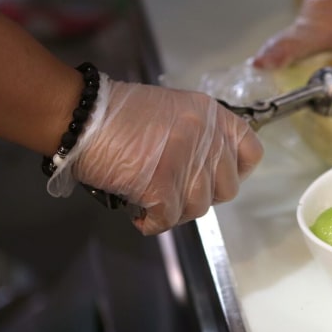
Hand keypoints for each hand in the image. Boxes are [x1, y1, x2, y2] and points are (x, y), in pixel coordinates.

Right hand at [67, 79, 262, 234]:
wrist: (81, 114)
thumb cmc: (118, 112)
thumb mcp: (174, 109)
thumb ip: (199, 134)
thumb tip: (205, 166)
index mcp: (213, 116)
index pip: (251, 152)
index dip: (237, 171)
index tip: (216, 177)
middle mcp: (207, 138)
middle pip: (227, 188)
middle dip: (202, 195)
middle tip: (176, 191)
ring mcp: (187, 162)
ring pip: (199, 207)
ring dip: (176, 210)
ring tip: (152, 199)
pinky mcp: (163, 185)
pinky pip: (169, 219)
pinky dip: (153, 222)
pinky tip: (140, 213)